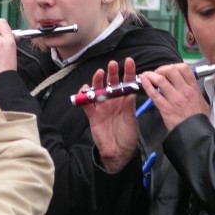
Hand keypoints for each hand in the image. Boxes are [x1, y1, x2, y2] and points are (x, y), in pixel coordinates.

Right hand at [81, 58, 138, 172]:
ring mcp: (102, 107)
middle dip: (111, 72)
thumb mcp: (131, 120)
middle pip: (111, 83)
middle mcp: (113, 101)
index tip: (130, 61)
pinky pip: (86, 103)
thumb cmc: (128, 136)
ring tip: (99, 74)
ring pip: (97, 90)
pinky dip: (83, 96)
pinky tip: (85, 90)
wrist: (118, 153)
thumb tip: (130, 91)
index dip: (128, 72)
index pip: (126, 83)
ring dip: (97, 81)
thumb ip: (129, 106)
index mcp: (124, 100)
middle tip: (112, 64)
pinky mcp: (92, 115)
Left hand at [139, 63, 209, 131]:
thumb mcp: (202, 100)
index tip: (168, 69)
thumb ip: (194, 89)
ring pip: (161, 80)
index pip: (184, 68)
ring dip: (151, 75)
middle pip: (171, 70)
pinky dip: (147, 85)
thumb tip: (187, 83)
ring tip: (147, 75)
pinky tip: (143, 81)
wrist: (195, 133)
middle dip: (161, 69)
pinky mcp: (165, 108)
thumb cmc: (198, 118)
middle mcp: (184, 91)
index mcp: (193, 88)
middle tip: (157, 73)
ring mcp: (174, 99)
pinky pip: (154, 94)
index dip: (174, 65)